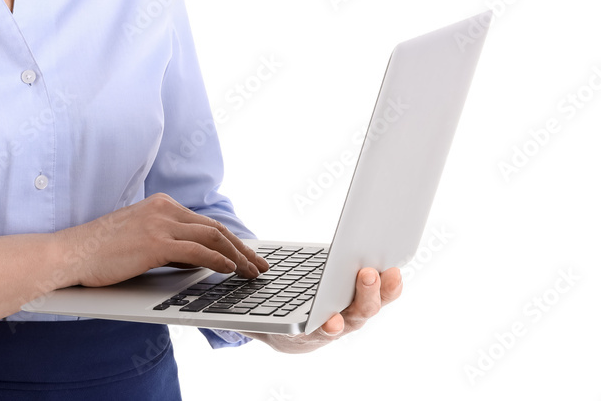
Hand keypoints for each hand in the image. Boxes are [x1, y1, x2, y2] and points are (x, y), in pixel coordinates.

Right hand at [56, 192, 268, 287]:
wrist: (71, 253)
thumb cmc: (100, 252)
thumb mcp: (138, 239)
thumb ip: (167, 243)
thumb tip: (196, 259)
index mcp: (160, 204)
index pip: (204, 222)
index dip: (230, 240)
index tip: (247, 256)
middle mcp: (163, 208)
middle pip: (214, 227)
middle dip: (242, 248)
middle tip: (260, 266)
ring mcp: (159, 223)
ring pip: (212, 236)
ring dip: (237, 256)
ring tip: (251, 273)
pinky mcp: (155, 242)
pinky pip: (197, 250)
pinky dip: (218, 260)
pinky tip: (230, 270)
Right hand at [240, 266, 401, 353]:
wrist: (287, 332)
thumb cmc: (267, 320)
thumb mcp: (250, 318)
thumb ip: (242, 314)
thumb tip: (210, 306)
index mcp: (304, 334)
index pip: (316, 334)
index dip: (325, 328)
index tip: (330, 322)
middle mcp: (331, 328)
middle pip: (353, 318)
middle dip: (361, 297)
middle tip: (365, 274)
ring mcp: (348, 317)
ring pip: (370, 308)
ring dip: (382, 290)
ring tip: (389, 270)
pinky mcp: (358, 303)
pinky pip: (379, 298)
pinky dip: (388, 286)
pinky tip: (394, 270)